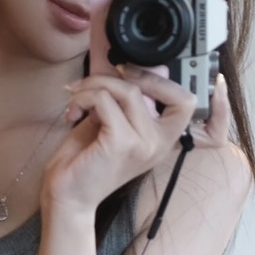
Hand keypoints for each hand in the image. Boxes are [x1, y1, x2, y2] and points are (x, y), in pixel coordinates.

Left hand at [41, 66, 230, 216]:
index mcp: (162, 137)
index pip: (186, 100)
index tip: (132, 71)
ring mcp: (143, 143)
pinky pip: (105, 101)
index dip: (166, 79)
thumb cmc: (85, 159)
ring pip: (126, 90)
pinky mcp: (122, 143)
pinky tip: (72, 113)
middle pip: (150, 86)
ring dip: (93, 86)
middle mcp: (159, 142)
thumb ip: (121, 95)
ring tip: (76, 99)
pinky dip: (83, 99)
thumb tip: (124, 58)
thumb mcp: (109, 120)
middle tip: (91, 82)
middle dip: (117, 75)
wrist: (68, 196)